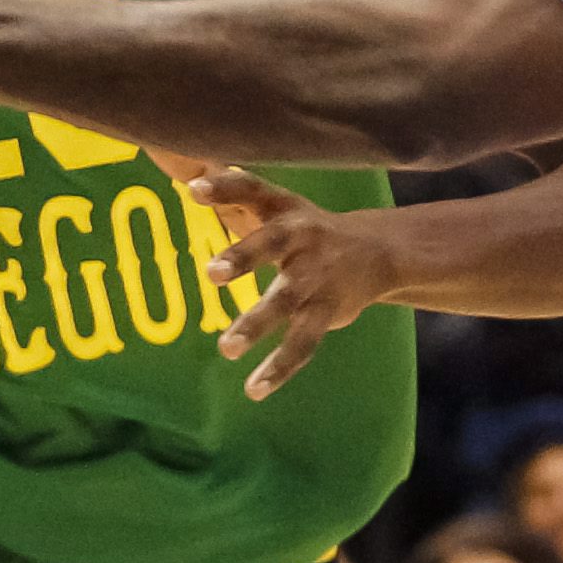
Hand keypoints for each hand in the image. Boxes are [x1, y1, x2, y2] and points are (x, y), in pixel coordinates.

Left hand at [181, 166, 397, 399]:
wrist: (378, 252)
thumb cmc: (309, 227)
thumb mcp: (279, 205)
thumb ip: (235, 196)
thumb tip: (183, 173)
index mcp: (285, 209)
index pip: (252, 189)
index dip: (224, 188)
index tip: (193, 190)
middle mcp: (302, 239)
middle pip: (272, 244)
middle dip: (243, 257)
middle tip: (212, 274)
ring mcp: (316, 278)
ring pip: (285, 302)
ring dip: (256, 324)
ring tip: (227, 348)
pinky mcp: (326, 312)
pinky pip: (302, 343)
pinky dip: (278, 368)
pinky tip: (254, 389)